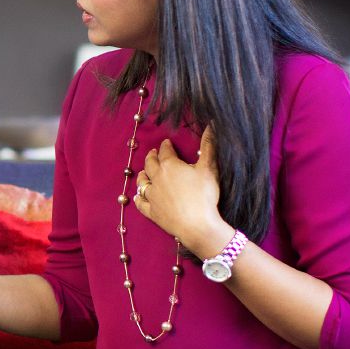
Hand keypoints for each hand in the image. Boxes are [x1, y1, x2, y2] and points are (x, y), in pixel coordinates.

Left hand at [132, 126, 232, 256]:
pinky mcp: (151, 212)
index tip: (166, 142)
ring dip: (143, 175)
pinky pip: (141, 203)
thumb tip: (212, 123)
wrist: (197, 225)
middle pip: (151, 164)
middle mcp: (157, 178)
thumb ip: (209, 145)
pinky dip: (138, 198)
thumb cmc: (204, 195)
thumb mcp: (209, 168)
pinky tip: (137, 197)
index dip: (165, 146)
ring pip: (143, 182)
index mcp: (169, 166)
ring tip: (143, 172)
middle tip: (152, 152)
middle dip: (152, 156)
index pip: (165, 151)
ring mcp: (152, 196)